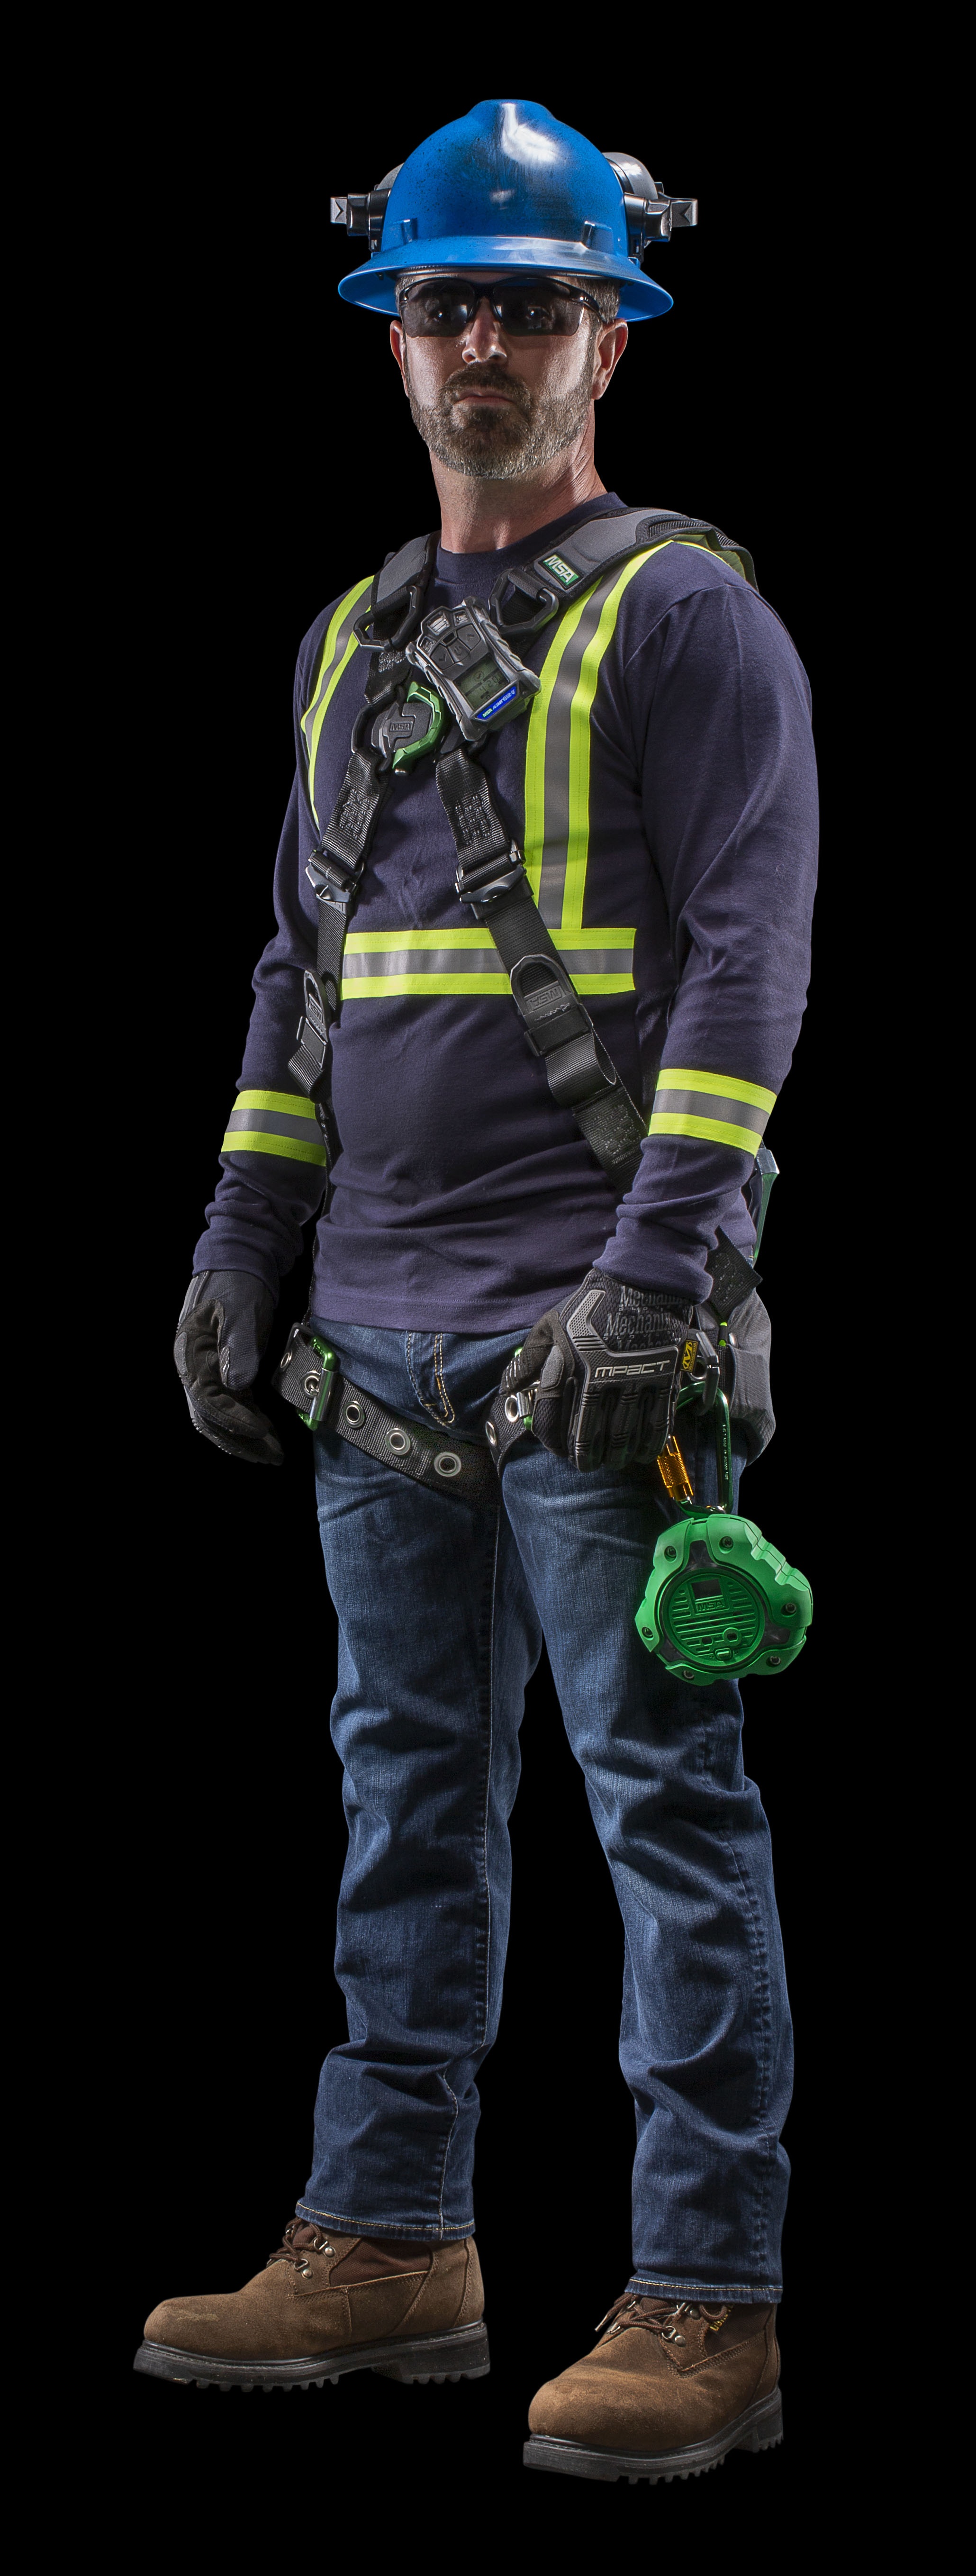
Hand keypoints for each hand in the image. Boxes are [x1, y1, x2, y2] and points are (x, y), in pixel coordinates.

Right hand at [174, 1271, 282, 1465]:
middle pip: (209, 1417)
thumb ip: (238, 1344)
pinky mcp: (222, 1369)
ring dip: (244, 1437)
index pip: (207, 1399)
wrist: (239, 1259)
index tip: (261, 1430)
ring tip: (271, 1453)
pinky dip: (247, 1420)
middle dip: (239, 1440)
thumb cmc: (237, 1280)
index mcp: (190, 1353)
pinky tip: (267, 1431)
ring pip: (219, 1416)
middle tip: (269, 1457)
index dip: (234, 1419)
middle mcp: (193, 1367)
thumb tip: (237, 1384)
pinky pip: (230, 1404)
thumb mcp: (240, 1308)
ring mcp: (206, 1370)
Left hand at [501, 1270, 696, 1472]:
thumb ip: (528, 1359)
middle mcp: (600, 1376)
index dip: (552, 1440)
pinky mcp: (663, 1378)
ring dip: (616, 1455)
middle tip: (585, 1464)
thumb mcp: (551, 1324)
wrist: (641, 1282)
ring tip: (612, 1461)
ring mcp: (634, 1378)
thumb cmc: (592, 1304)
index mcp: (569, 1363)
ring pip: (623, 1434)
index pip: (553, 1416)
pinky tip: (642, 1452)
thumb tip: (507, 1388)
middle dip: (585, 1457)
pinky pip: (657, 1422)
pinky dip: (649, 1443)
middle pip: (589, 1434)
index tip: (556, 1450)